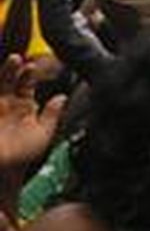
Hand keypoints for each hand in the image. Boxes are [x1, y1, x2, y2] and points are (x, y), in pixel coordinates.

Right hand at [0, 56, 63, 177]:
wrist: (4, 171)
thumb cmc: (24, 154)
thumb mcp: (42, 133)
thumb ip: (52, 115)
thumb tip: (63, 96)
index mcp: (23, 104)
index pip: (26, 83)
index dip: (28, 74)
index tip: (32, 67)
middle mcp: (7, 103)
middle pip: (8, 79)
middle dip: (12, 68)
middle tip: (17, 60)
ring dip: (3, 73)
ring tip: (10, 62)